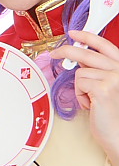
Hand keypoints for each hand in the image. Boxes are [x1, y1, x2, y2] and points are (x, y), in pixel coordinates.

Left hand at [50, 29, 118, 155]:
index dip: (88, 37)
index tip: (74, 33)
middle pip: (87, 54)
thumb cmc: (110, 112)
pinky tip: (91, 105)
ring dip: (80, 88)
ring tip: (91, 100)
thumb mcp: (105, 85)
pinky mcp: (102, 88)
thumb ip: (96, 70)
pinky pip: (79, 84)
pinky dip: (80, 96)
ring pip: (80, 72)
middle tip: (54, 53)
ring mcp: (113, 78)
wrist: (117, 133)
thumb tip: (77, 57)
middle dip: (66, 51)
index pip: (104, 45)